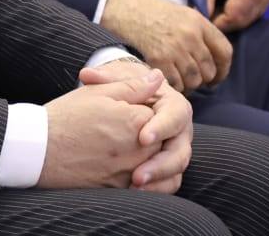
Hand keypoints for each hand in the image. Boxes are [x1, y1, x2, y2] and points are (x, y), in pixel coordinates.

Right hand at [37, 66, 163, 189]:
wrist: (37, 150)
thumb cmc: (64, 117)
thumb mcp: (97, 92)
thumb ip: (133, 86)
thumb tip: (158, 78)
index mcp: (135, 120)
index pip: (160, 114)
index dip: (146, 109)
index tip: (128, 108)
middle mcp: (138, 149)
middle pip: (162, 141)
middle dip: (149, 133)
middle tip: (121, 127)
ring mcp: (129, 171)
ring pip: (155, 164)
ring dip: (146, 156)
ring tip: (118, 146)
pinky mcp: (119, 189)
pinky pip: (143, 186)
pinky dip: (138, 176)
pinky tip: (117, 165)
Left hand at [79, 60, 193, 193]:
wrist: (130, 102)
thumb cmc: (124, 87)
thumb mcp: (117, 79)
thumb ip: (104, 78)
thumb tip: (87, 75)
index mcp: (174, 105)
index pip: (176, 115)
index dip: (162, 127)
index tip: (142, 138)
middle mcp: (180, 131)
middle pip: (180, 151)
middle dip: (160, 165)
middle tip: (137, 175)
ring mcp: (176, 151)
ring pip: (176, 171)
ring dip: (157, 182)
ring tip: (134, 187)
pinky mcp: (167, 168)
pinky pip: (168, 183)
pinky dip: (155, 190)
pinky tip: (134, 193)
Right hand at [99, 0, 233, 91]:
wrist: (121, 7)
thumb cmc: (148, 10)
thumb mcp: (180, 13)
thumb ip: (198, 32)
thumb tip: (211, 56)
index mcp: (198, 22)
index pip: (225, 51)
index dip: (223, 69)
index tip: (216, 76)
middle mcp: (190, 35)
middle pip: (209, 70)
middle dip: (202, 79)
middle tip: (191, 79)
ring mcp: (175, 48)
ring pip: (194, 80)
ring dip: (187, 84)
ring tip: (177, 79)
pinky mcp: (159, 58)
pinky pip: (175, 83)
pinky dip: (173, 86)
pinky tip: (165, 79)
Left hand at [195, 0, 268, 32]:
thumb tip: (197, 19)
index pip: (233, 20)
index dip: (214, 22)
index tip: (198, 17)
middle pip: (242, 21)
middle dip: (222, 20)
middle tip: (203, 9)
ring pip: (247, 18)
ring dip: (229, 15)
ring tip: (213, 1)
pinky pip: (252, 10)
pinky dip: (237, 9)